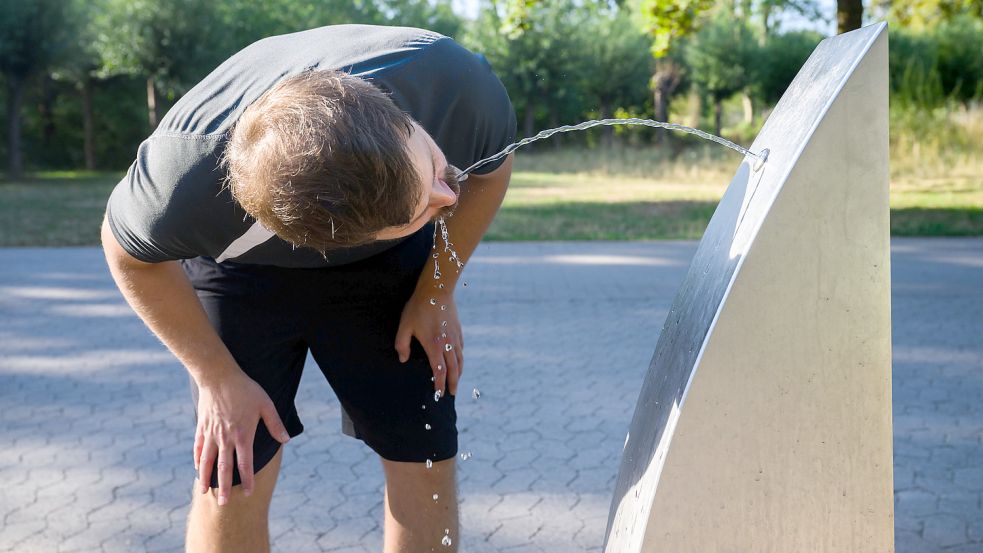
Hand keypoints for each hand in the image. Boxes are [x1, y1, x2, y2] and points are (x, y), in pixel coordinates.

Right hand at [193, 369, 289, 504]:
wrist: (218, 376)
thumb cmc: (245, 389)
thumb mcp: (266, 404)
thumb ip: (275, 423)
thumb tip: (286, 439)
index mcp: (243, 434)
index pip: (245, 463)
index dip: (247, 479)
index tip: (247, 493)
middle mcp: (225, 438)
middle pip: (224, 467)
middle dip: (224, 487)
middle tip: (223, 504)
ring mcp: (211, 433)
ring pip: (207, 461)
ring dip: (206, 478)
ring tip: (205, 493)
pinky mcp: (202, 427)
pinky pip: (199, 448)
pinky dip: (198, 460)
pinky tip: (198, 469)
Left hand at [395, 289, 463, 396]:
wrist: (437, 289)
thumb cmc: (418, 307)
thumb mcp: (404, 325)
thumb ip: (402, 344)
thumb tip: (403, 360)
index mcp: (433, 345)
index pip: (439, 370)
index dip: (439, 384)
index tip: (439, 393)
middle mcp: (447, 343)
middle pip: (454, 368)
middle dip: (453, 383)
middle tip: (452, 393)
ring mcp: (455, 337)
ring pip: (460, 359)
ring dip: (459, 373)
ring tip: (456, 381)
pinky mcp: (458, 329)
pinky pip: (461, 349)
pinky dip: (460, 358)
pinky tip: (458, 361)